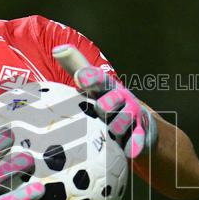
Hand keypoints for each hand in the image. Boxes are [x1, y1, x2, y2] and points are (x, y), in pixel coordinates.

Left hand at [53, 44, 157, 158]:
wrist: (138, 120)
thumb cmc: (105, 99)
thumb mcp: (91, 83)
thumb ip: (75, 65)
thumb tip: (58, 48)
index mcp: (106, 85)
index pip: (98, 78)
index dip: (90, 77)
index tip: (80, 77)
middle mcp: (121, 98)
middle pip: (112, 100)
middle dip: (106, 104)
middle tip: (100, 109)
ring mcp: (132, 115)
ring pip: (123, 121)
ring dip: (115, 126)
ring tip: (112, 130)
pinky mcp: (140, 132)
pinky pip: (138, 138)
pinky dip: (134, 144)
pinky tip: (129, 151)